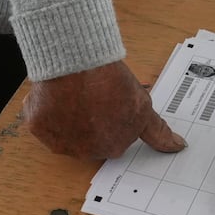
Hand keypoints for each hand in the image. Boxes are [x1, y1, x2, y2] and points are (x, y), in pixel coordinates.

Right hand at [24, 60, 185, 159]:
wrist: (78, 62)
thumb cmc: (110, 82)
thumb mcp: (142, 106)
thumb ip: (158, 131)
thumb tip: (177, 146)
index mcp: (110, 148)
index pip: (113, 138)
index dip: (112, 119)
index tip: (110, 103)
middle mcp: (83, 151)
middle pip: (88, 137)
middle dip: (90, 120)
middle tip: (93, 96)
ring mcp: (57, 140)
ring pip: (63, 130)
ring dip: (67, 115)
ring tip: (74, 90)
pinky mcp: (36, 125)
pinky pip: (40, 119)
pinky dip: (45, 107)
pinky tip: (56, 91)